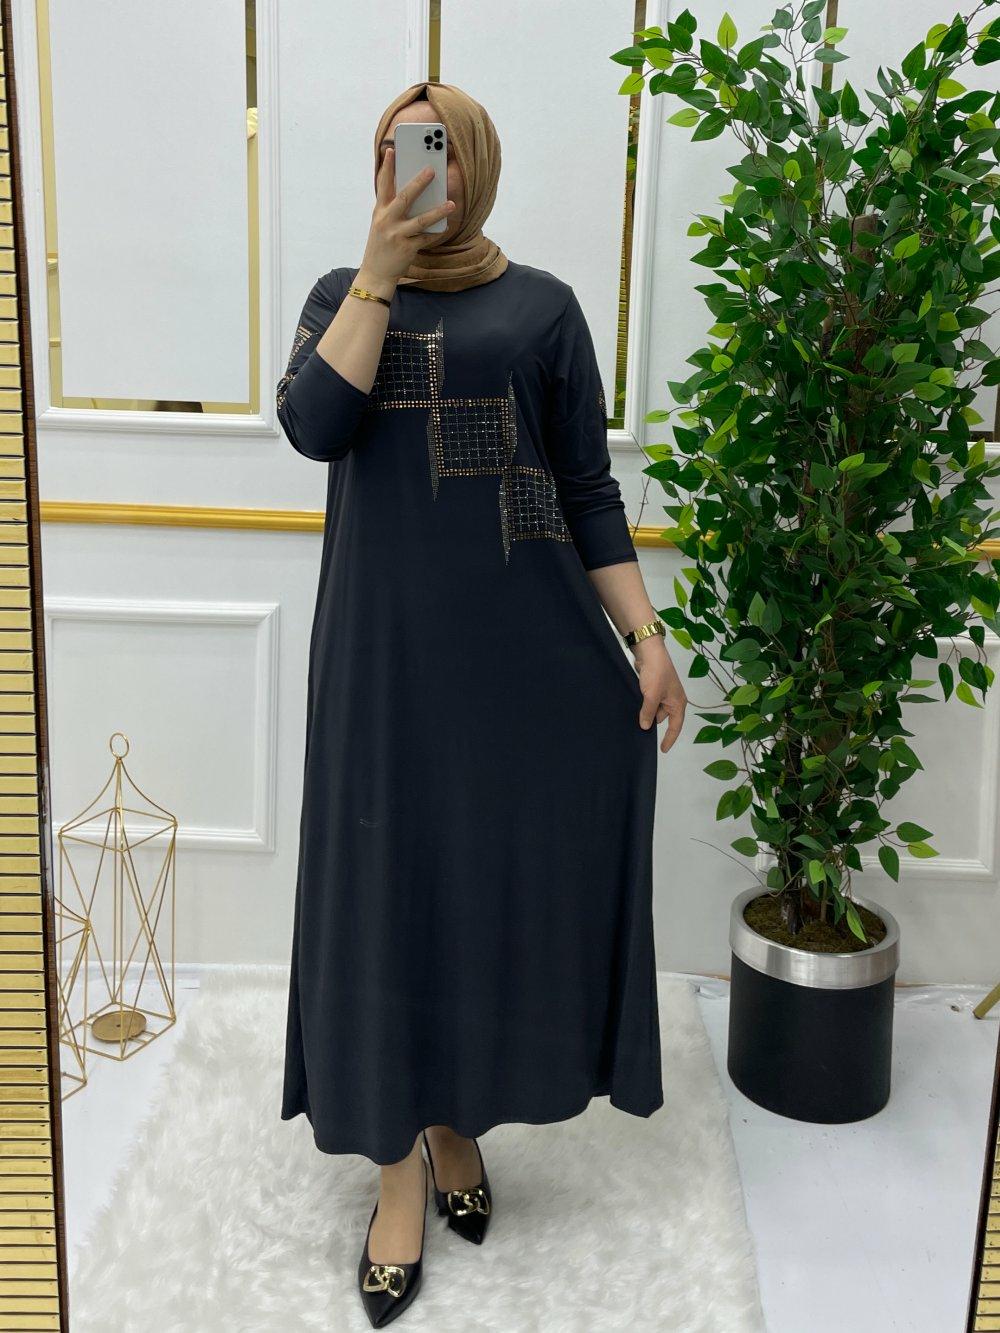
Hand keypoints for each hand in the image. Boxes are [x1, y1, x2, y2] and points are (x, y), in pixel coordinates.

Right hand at [359, 147, 455, 288]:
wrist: (376, 273)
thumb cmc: (382, 245)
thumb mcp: (382, 224)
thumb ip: (394, 209)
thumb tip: (416, 193)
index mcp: (380, 212)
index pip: (382, 185)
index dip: (387, 167)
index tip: (391, 150)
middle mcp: (387, 221)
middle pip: (404, 197)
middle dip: (418, 182)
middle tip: (431, 170)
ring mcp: (397, 235)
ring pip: (420, 220)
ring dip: (438, 211)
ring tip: (451, 203)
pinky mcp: (407, 249)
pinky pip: (426, 238)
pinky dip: (437, 232)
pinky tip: (446, 225)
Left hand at [633, 638, 685, 753]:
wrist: (649, 651)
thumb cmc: (656, 674)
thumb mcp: (651, 696)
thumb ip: (648, 713)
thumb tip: (645, 727)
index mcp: (678, 703)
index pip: (676, 726)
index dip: (670, 739)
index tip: (663, 749)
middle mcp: (673, 699)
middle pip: (664, 718)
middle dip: (652, 722)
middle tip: (639, 730)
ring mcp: (664, 693)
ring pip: (655, 709)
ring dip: (646, 712)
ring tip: (634, 718)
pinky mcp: (654, 687)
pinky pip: (650, 701)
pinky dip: (643, 705)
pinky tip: (634, 707)